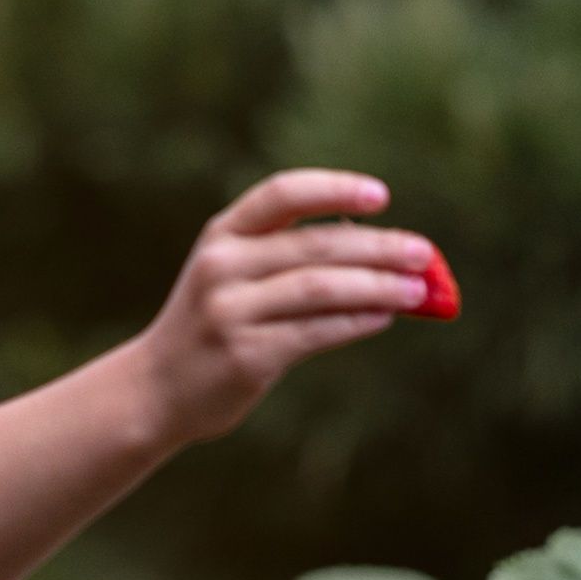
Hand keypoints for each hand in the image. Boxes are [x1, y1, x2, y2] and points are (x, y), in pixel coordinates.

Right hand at [132, 168, 435, 444]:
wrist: (156, 389)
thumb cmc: (214, 326)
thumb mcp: (233, 275)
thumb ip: (291, 258)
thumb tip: (385, 254)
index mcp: (222, 235)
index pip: (282, 195)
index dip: (334, 190)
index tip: (382, 196)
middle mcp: (223, 266)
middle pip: (315, 245)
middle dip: (379, 247)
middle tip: (424, 253)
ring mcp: (231, 311)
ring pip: (322, 289)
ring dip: (378, 288)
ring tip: (418, 290)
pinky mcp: (246, 355)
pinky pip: (315, 332)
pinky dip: (357, 323)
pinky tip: (385, 318)